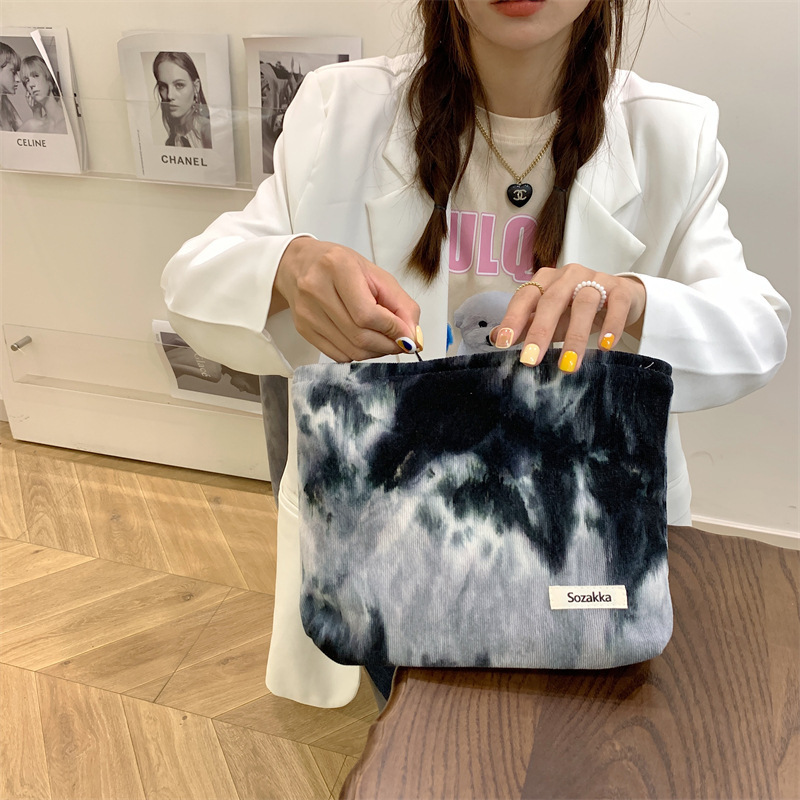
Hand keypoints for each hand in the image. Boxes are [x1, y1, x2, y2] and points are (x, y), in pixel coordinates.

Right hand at [272, 237, 420, 362]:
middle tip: (401, 343)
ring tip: (384, 341)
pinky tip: (365, 342)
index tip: (408, 336)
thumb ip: (401, 305)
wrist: (300, 265)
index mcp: (338, 268)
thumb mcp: (376, 275)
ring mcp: (307, 312)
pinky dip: (358, 354)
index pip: (368, 314)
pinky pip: (338, 355)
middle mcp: (316, 290)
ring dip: (375, 352)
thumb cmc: (341, 266)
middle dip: (387, 345)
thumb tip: (412, 336)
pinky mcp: (304, 329)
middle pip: (359, 335)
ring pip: (350, 350)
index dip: (392, 330)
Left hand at [492, 263, 645, 371]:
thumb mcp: (551, 318)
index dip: (514, 318)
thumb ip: (526, 326)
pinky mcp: (621, 290)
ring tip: (568, 365)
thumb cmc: (577, 309)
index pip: (526, 297)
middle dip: (540, 331)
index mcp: (546, 280)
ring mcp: (596, 279)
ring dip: (576, 337)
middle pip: (552, 300)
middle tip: (531, 360)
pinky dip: (612, 325)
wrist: (621, 298)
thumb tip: (494, 337)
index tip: (503, 343)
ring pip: (584, 303)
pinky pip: (616, 305)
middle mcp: (569, 275)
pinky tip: (606, 346)